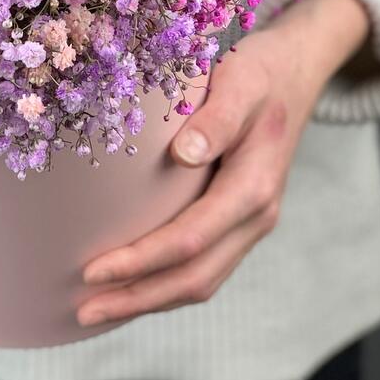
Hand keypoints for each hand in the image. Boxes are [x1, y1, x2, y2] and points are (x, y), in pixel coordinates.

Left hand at [76, 0, 370, 326]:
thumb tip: (185, 155)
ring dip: (149, 298)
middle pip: (195, 277)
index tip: (92, 270)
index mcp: (254, 188)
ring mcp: (249, 222)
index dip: (140, 262)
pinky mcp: (237, 217)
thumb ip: (217, 119)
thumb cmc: (260, 72)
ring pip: (201, 279)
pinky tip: (132, 281)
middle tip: (82, 310)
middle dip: (138, 298)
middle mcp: (256, 215)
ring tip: (97, 307)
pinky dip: (166, 281)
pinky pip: (203, 263)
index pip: (189, 240)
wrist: (296, 69)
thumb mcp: (240, 82)